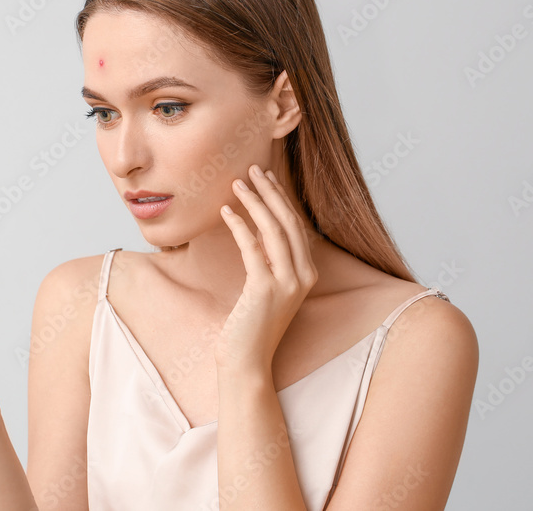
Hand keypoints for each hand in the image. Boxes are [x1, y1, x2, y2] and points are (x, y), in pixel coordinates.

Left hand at [215, 163, 318, 371]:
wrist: (247, 363)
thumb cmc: (250, 326)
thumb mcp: (264, 287)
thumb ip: (267, 260)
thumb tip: (255, 228)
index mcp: (308, 274)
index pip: (296, 225)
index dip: (281, 198)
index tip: (266, 178)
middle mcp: (304, 276)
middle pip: (289, 221)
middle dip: (270, 191)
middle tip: (252, 169)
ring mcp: (288, 284)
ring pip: (274, 229)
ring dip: (254, 202)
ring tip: (236, 183)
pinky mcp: (265, 289)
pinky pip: (252, 247)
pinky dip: (239, 225)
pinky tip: (225, 211)